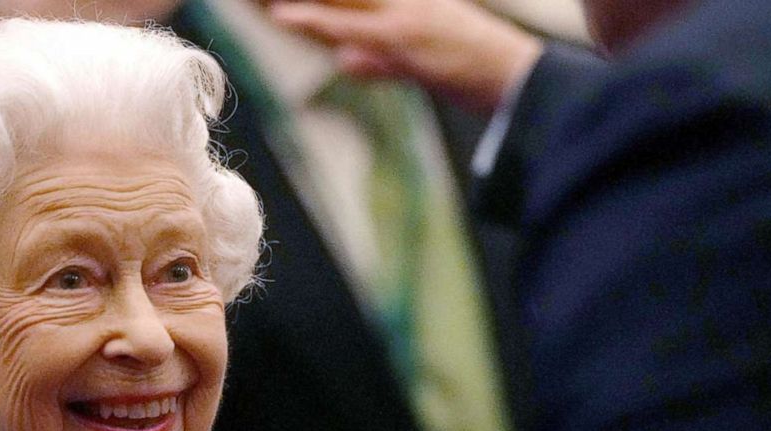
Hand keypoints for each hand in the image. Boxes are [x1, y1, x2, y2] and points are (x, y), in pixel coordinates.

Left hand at [269, 0, 544, 113]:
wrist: (517, 83)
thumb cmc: (476, 72)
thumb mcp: (420, 65)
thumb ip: (379, 62)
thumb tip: (346, 62)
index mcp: (403, 3)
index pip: (344, 0)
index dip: (310, 4)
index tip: (275, 5)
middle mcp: (400, 1)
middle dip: (293, 0)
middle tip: (252, 0)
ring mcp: (401, 15)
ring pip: (335, 2)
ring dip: (293, 3)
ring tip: (255, 1)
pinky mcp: (403, 38)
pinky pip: (349, 27)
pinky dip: (315, 22)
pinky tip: (283, 15)